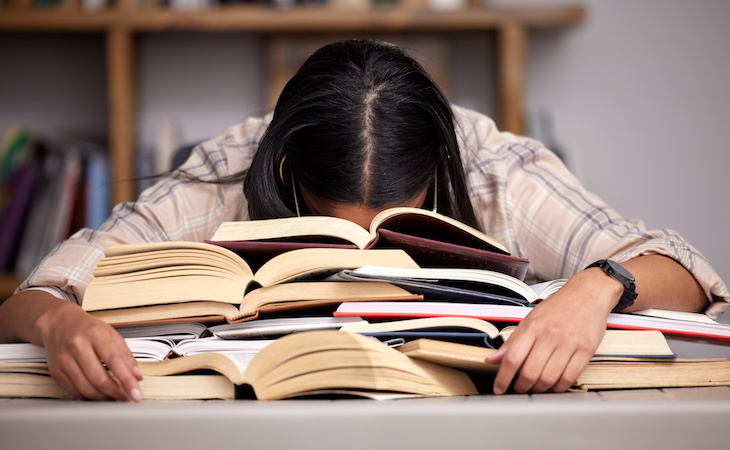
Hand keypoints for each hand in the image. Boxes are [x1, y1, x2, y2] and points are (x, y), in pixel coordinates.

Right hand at [34, 299, 142, 400]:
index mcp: (95, 334)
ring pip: (87, 389)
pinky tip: (99, 394)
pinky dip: (90, 397)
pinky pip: (75, 391)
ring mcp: (64, 360)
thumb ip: (126, 355)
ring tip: (115, 397)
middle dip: (117, 393)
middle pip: (99, 379)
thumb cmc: (87, 328)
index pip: (114, 361)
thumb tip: (136, 376)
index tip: (136, 393)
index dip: (127, 380)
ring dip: (104, 398)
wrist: (59, 324)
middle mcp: (77, 346)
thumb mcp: (112, 335)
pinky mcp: (56, 371)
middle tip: (127, 398)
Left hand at [485, 268, 620, 393]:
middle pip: (529, 372)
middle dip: (520, 387)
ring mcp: (568, 343)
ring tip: (534, 388)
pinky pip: (569, 378)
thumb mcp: (530, 319)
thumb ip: (512, 341)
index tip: (499, 388)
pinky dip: (558, 387)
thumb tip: (492, 360)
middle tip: (518, 389)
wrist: (587, 294)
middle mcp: (549, 334)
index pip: (512, 358)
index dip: (503, 378)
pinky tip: (552, 386)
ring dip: (538, 390)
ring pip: (548, 378)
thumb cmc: (558, 307)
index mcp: (532, 326)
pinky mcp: (585, 350)